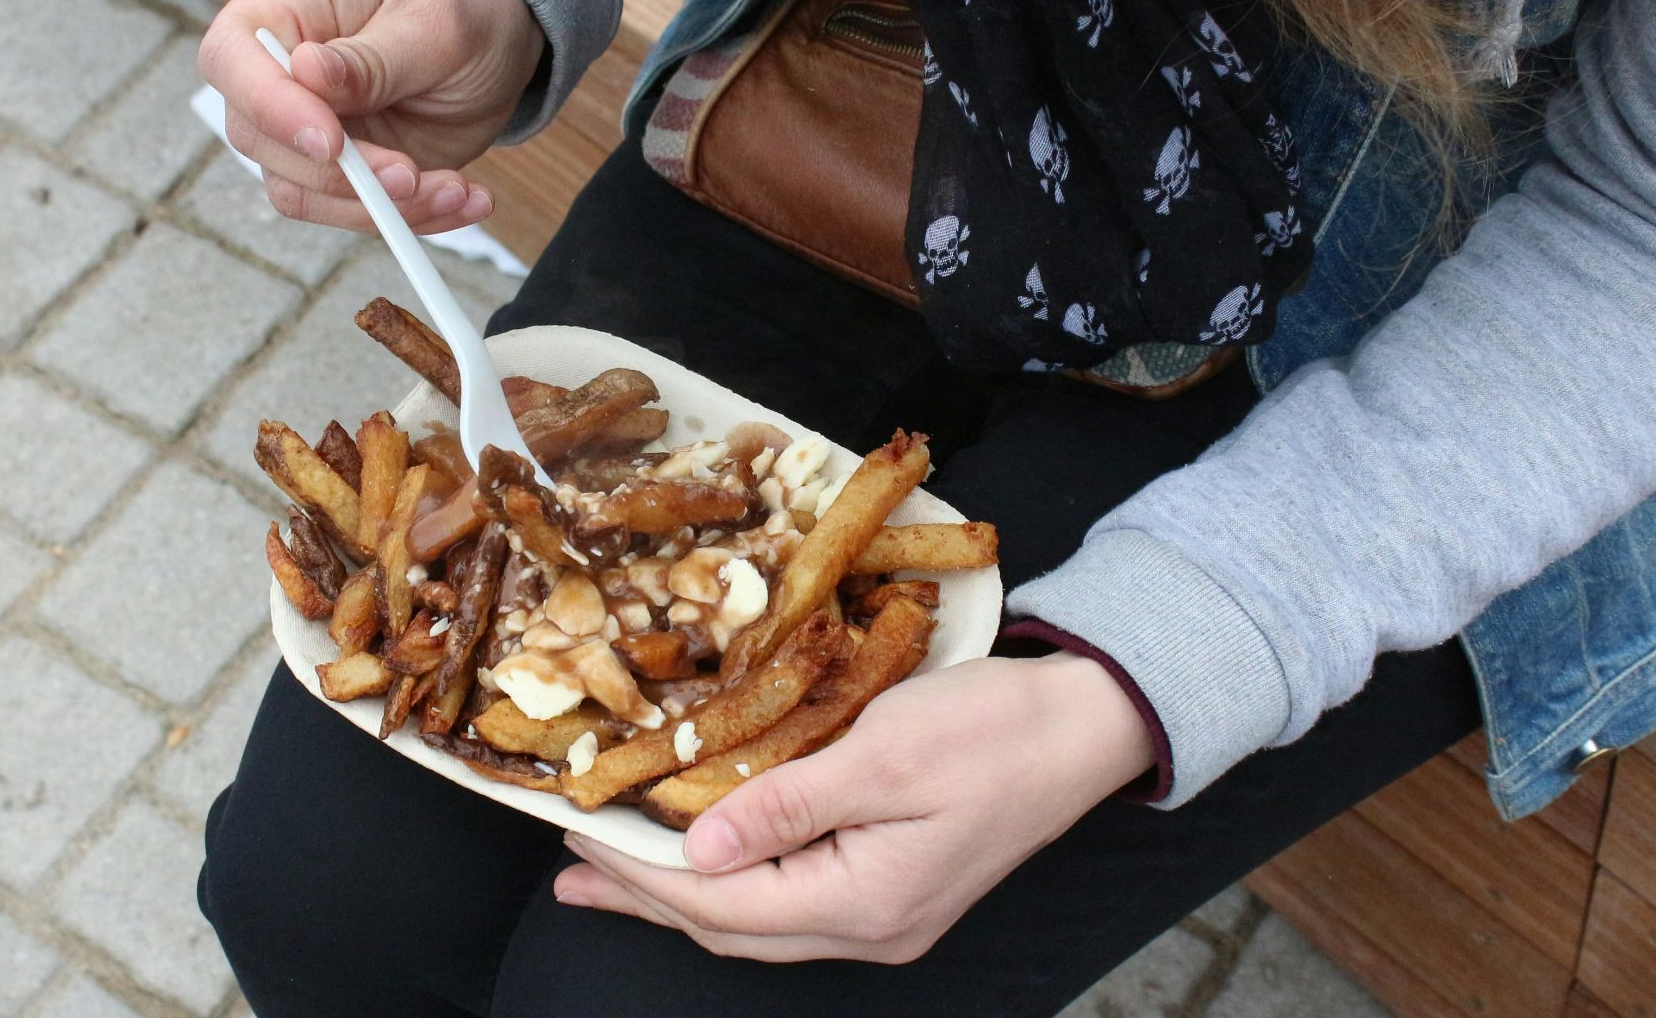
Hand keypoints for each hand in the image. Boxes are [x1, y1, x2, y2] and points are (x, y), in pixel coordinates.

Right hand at [198, 0, 545, 232]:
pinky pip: (350, 212)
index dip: (267, 105)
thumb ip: (372, 59)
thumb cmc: (463, 14)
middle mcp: (284, 69)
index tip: (331, 143)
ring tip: (455, 190)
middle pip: (256, 137)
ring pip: (300, 190)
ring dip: (380, 207)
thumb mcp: (434, 25)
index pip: (232, 55)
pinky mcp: (342, 170)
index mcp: (291, 3)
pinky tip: (463, 200)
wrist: (499, 49)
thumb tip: (306, 72)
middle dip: (339, 174)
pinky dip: (410, 218)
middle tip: (410, 175)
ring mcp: (307, 124)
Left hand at [554, 652, 1154, 962]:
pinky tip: (706, 856)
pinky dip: (733, 880)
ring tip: (613, 872)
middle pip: (730, 926)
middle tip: (570, 868)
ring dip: (682, 893)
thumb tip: (697, 858)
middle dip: (644, 895)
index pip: (719, 901)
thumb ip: (786, 808)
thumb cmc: (993, 729)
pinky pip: (789, 900)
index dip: (640, 871)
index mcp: (865, 902)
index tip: (578, 832)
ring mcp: (887, 916)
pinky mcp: (895, 888)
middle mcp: (872, 928)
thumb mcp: (884, 755)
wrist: (1086, 727)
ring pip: (757, 919)